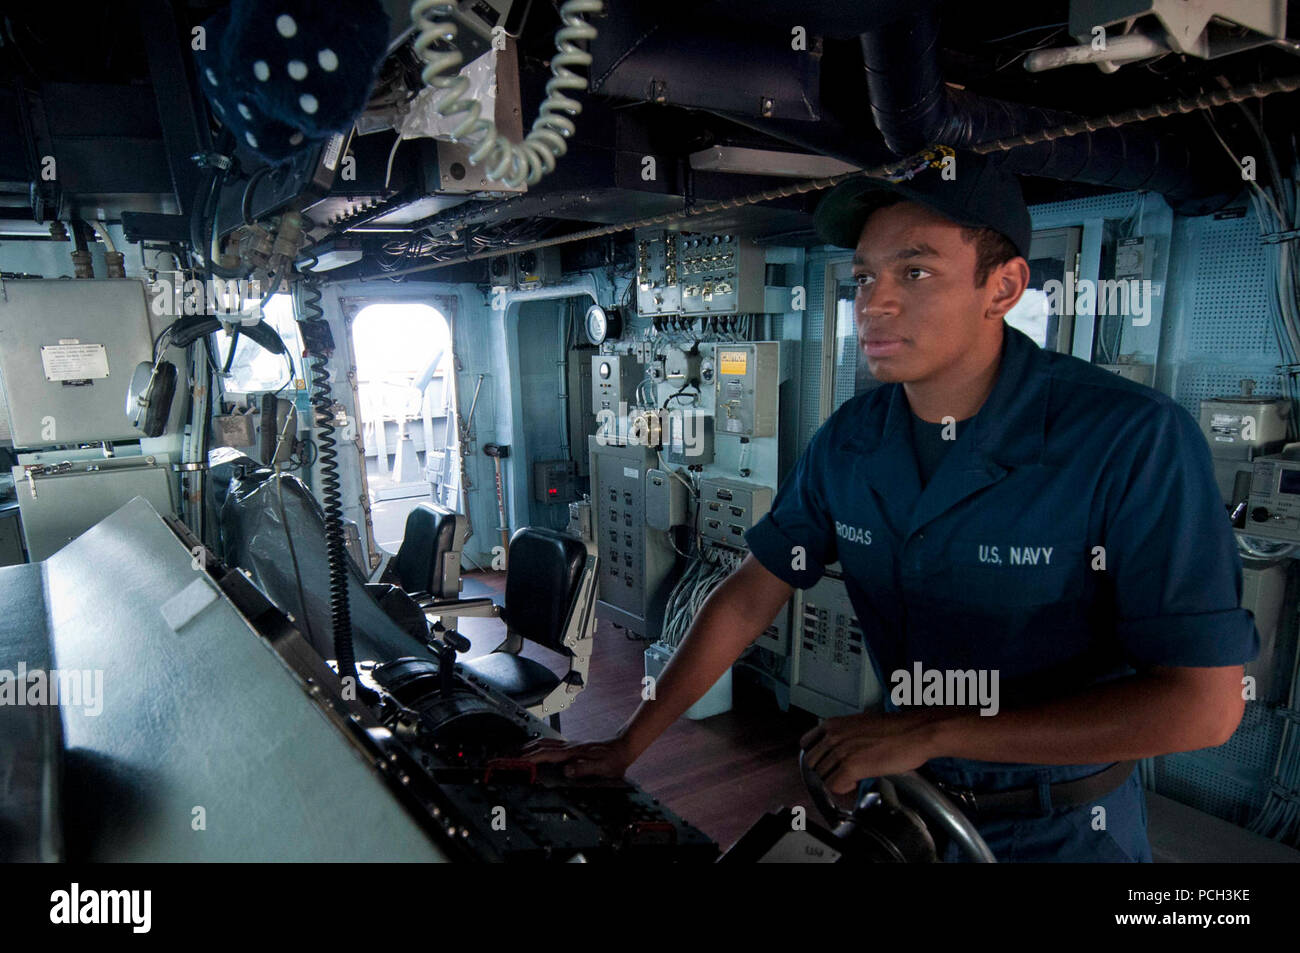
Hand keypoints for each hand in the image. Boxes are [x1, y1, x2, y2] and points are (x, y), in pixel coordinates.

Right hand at [518, 734, 633, 778]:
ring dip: (526, 746)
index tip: (514, 761)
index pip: (545, 754)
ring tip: (513, 752)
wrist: (623, 747)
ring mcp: (568, 744)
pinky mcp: (570, 746)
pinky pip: (548, 743)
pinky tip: (533, 748)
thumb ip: (585, 769)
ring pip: (542, 741)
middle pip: (539, 745)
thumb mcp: (603, 769)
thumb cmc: (614, 760)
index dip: (528, 758)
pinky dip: (536, 745)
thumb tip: (567, 770)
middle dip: (520, 751)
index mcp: (572, 753)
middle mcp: (568, 746)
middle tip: (505, 757)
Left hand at [799, 711, 947, 794]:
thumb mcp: (860, 724)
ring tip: (853, 776)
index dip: (817, 756)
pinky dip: (843, 788)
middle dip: (826, 770)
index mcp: (833, 724)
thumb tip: (837, 748)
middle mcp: (833, 736)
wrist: (915, 733)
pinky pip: (834, 786)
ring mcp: (840, 751)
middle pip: (812, 763)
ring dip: (836, 779)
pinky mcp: (850, 767)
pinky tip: (855, 782)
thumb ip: (843, 734)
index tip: (826, 762)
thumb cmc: (895, 730)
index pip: (806, 744)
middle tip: (842, 772)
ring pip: (822, 776)